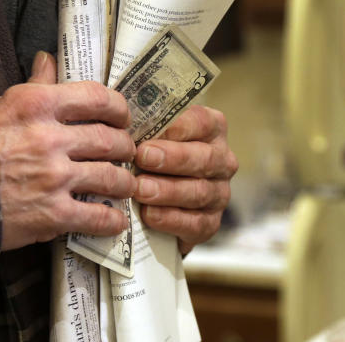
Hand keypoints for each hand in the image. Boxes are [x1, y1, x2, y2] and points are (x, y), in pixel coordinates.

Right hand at [0, 52, 136, 250]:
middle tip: (126, 153)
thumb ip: (33, 85)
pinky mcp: (51, 214)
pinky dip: (112, 220)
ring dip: (125, 182)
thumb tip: (49, 59)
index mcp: (38, 105)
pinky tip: (116, 220)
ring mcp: (54, 178)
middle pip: (109, 139)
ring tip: (126, 185)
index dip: (119, 109)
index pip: (97, 98)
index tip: (122, 118)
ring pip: (111, 177)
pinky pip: (96, 216)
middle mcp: (51, 138)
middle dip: (124, 147)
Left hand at [132, 105, 236, 253]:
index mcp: (212, 129)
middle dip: (173, 158)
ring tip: (140, 189)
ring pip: (199, 191)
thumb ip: (144, 127)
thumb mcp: (151, 134)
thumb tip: (123, 124)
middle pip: (205, 158)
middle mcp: (222, 160)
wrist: (159, 201)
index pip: (201, 122)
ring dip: (168, 190)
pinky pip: (195, 223)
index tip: (151, 132)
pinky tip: (149, 215)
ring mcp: (219, 193)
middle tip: (142, 158)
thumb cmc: (152, 156)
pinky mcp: (211, 223)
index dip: (177, 127)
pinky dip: (171, 219)